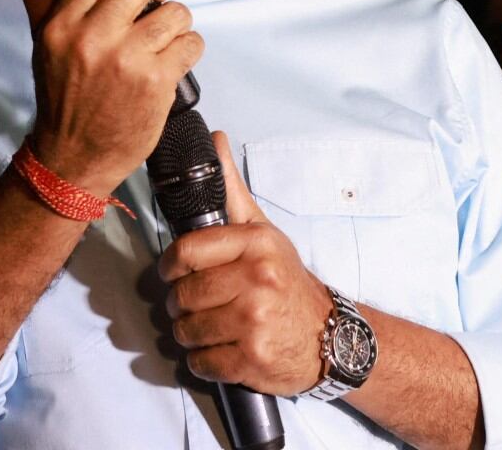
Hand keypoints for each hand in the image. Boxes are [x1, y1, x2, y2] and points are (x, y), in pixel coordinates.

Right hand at [19, 0, 202, 197]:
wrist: (74, 156)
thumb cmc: (62, 96)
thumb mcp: (41, 42)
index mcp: (62, 23)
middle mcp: (93, 37)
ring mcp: (128, 59)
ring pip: (175, 12)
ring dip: (177, 20)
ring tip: (164, 35)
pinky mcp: (156, 82)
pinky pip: (191, 44)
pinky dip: (188, 49)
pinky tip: (172, 60)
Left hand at [159, 131, 334, 395]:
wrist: (331, 336)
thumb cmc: (287, 281)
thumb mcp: (263, 231)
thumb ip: (232, 190)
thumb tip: (215, 139)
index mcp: (256, 245)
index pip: (187, 251)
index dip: (171, 265)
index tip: (173, 271)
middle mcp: (257, 281)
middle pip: (183, 294)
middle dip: (179, 303)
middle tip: (192, 303)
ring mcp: (255, 322)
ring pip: (187, 330)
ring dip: (188, 334)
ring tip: (208, 326)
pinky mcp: (253, 360)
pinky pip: (202, 362)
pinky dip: (203, 361)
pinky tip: (219, 350)